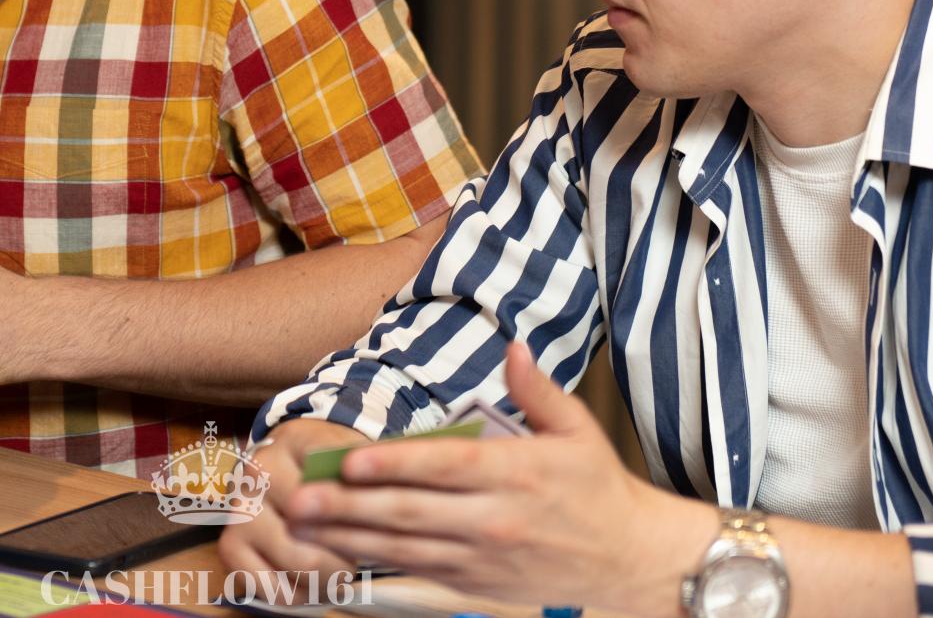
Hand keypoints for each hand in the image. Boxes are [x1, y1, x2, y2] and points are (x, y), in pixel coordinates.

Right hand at [217, 419, 368, 601]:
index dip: (356, 509)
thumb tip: (387, 491)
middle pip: (314, 527)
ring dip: (328, 577)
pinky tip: (311, 582)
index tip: (374, 522)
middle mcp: (259, 469)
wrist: (287, 466)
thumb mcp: (352, 454)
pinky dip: (299, 595)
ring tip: (341, 572)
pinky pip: (271, 588)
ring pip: (296, 561)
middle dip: (347, 552)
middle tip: (359, 557)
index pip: (332, 477)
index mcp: (295, 439)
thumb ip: (369, 469)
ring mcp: (239, 508)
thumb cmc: (329, 468)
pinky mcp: (229, 544)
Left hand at [281, 344, 706, 611]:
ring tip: (301, 526)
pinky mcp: (475, 585)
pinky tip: (337, 556)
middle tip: (300, 498)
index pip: (445, 468)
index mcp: (517, 473)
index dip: (395, 466)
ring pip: (404, 549)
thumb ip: (538, 390)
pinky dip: (374, 567)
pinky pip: (416, 576)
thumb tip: (513, 347)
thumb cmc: (599, 489)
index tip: (351, 461)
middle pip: (412, 513)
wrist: (631, 560)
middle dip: (350, 506)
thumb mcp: (578, 430)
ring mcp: (481, 558)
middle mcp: (494, 519)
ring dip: (348, 538)